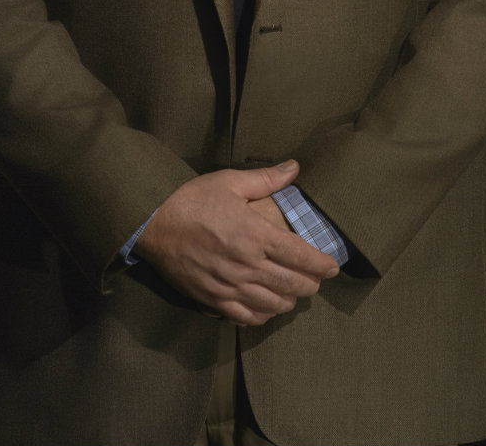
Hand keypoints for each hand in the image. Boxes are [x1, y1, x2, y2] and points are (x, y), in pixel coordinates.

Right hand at [135, 160, 338, 325]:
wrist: (153, 223)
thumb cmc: (193, 199)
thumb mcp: (230, 182)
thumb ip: (266, 179)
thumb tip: (295, 168)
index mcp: (254, 234)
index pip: (300, 255)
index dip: (321, 263)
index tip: (333, 266)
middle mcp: (246, 264)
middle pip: (292, 284)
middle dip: (311, 283)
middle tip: (317, 279)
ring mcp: (230, 286)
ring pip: (273, 304)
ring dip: (291, 300)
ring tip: (296, 292)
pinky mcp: (213, 300)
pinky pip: (246, 317)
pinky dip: (264, 315)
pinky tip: (268, 308)